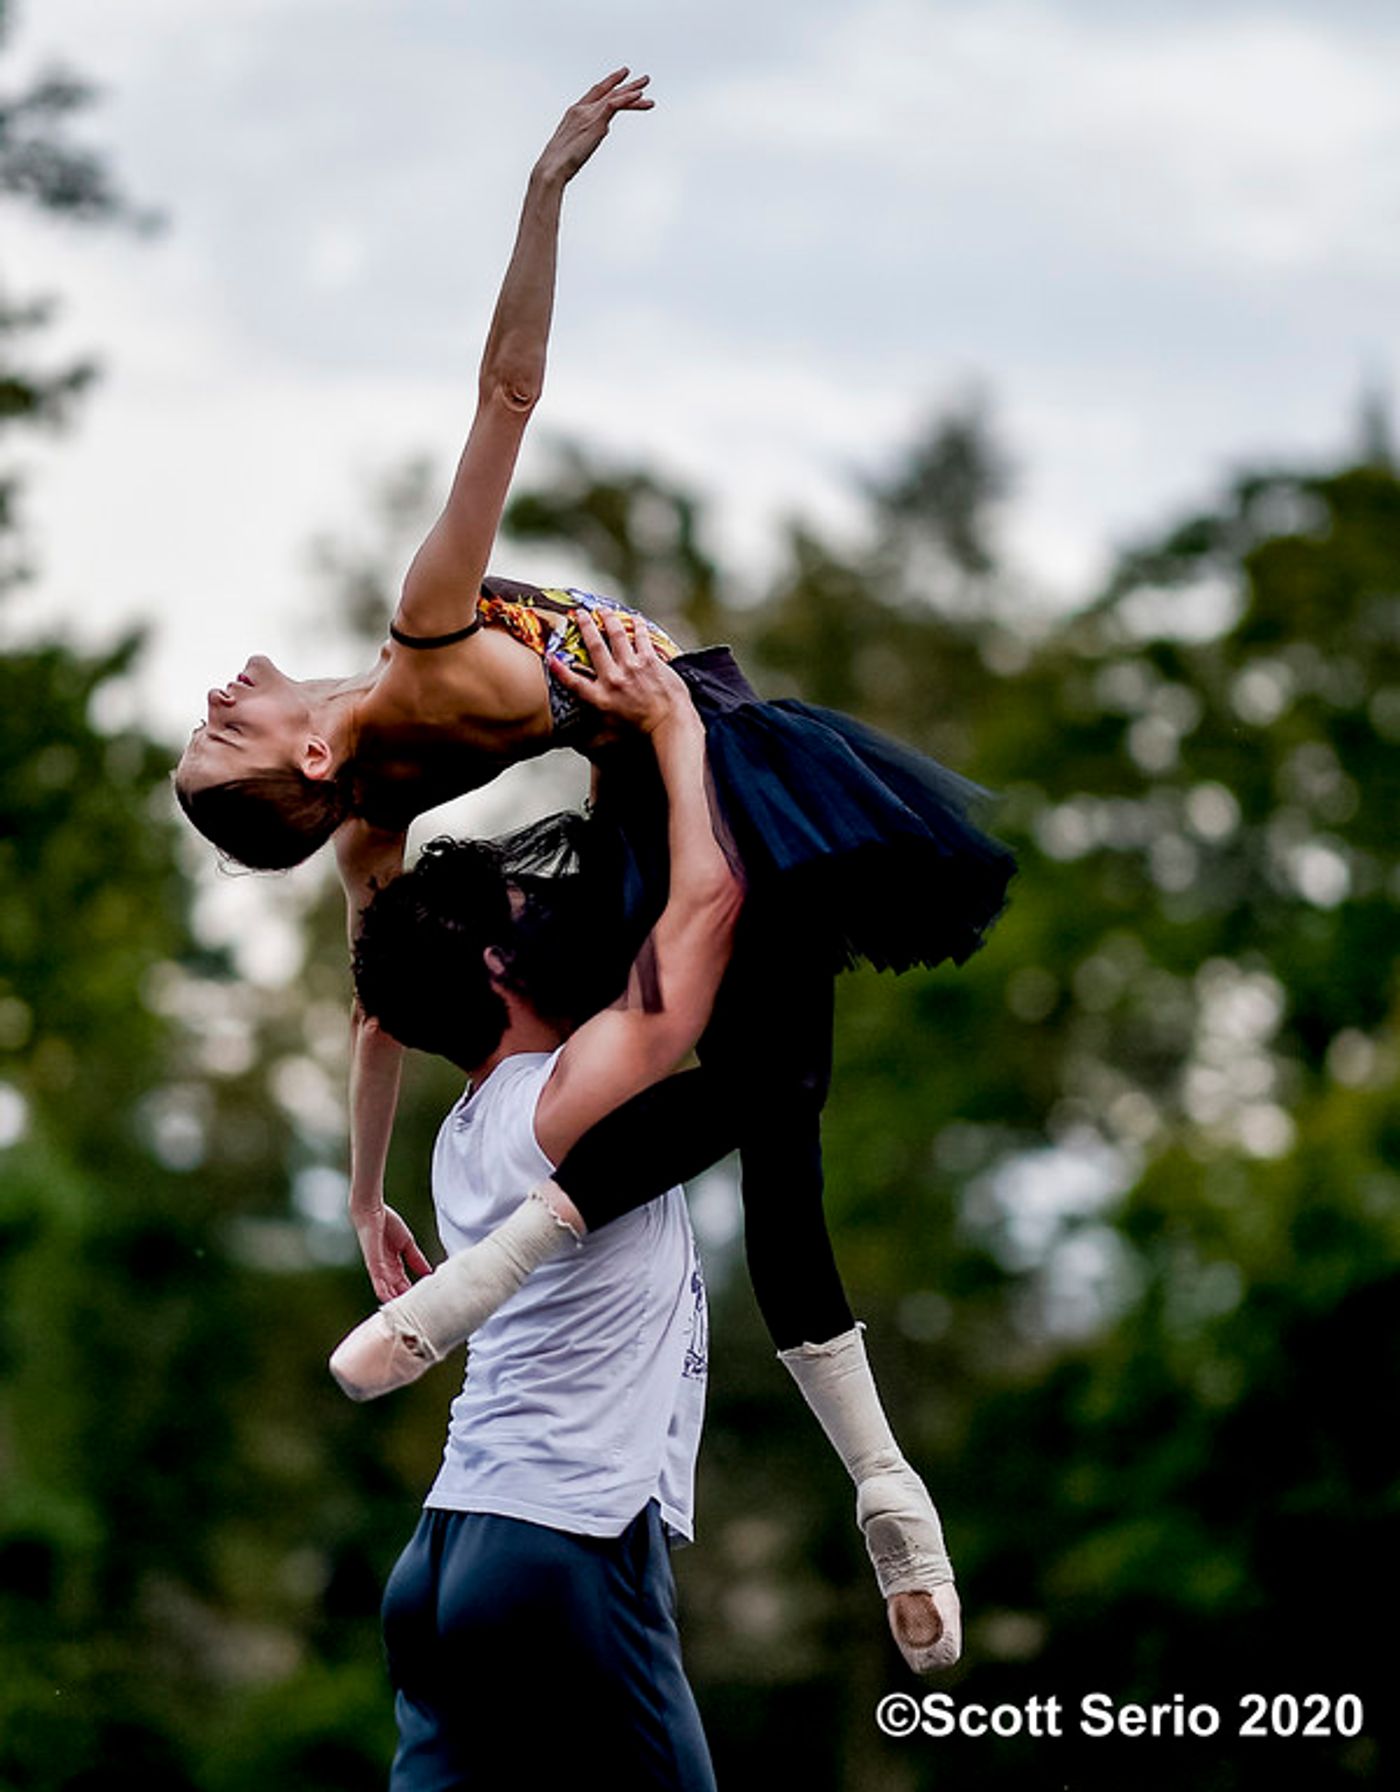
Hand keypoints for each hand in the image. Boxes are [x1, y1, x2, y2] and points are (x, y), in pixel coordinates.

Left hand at [352, 1202, 434, 1302]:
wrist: (373, 1211)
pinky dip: (383, 1291)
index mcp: (393, 1266)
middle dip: (405, 1301)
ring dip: (395, 1301)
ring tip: (405, 1312)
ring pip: (387, 1291)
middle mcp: (385, 1271)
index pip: (404, 1285)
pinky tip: (389, 1300)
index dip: (412, 1294)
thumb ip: (416, 1259)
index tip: (424, 1303)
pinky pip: (378, 1282)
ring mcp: (378, 1268)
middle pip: (396, 1291)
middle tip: (417, 1312)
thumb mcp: (408, 1244)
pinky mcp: (373, 1264)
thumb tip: (429, 1271)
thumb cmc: (386, 1225)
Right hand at [535, 68, 652, 184]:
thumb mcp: (577, 141)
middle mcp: (583, 109)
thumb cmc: (560, 161)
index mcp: (575, 111)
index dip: (610, 83)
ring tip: (646, 82)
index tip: (622, 77)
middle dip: (627, 85)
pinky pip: (614, 105)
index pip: (596, 92)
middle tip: (643, 79)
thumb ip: (592, 131)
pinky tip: (639, 96)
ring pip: (615, 97)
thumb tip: (604, 128)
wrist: (553, 167)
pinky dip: (627, 99)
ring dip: (632, 90)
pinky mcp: (596, 122)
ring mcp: (589, 114)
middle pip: (609, 92)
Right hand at [551, 608, 690, 732]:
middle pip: (594, 646)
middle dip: (585, 626)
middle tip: (580, 614)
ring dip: (608, 619)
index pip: (574, 681)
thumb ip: (591, 737)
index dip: (560, 669)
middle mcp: (613, 679)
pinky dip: (636, 625)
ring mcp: (632, 667)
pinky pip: (641, 637)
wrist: (670, 724)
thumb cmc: (641, 732)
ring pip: (616, 635)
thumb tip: (574, 743)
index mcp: (600, 698)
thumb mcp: (610, 734)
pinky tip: (634, 618)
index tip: (550, 657)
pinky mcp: (650, 661)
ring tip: (604, 610)